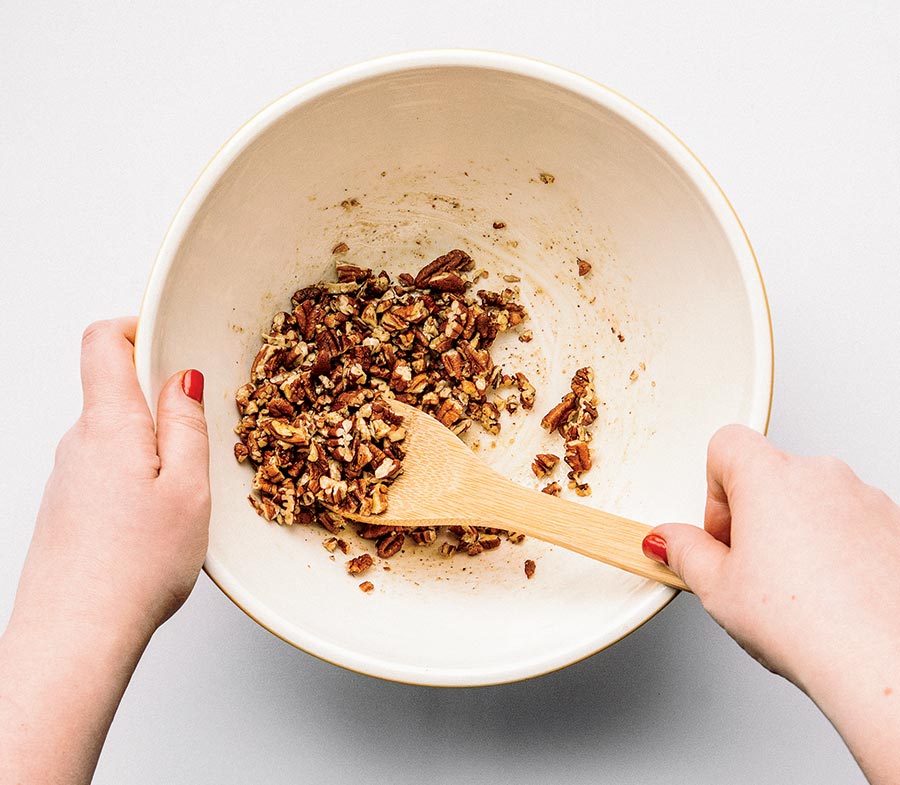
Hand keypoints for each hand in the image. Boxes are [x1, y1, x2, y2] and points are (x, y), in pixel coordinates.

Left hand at [15, 317, 210, 637]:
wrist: (76, 636)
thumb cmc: (134, 568)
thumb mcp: (188, 487)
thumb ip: (186, 424)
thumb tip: (183, 380)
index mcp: (110, 425)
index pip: (104, 342)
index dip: (137, 326)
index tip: (170, 337)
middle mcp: (79, 442)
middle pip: (113, 388)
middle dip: (160, 395)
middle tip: (199, 429)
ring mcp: (68, 475)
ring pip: (114, 432)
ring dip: (152, 441)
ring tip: (185, 486)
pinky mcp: (68, 506)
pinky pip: (106, 468)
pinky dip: (137, 473)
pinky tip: (159, 515)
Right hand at [644, 425, 899, 782]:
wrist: (884, 660)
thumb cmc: (811, 624)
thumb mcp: (717, 589)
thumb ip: (684, 552)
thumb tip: (668, 540)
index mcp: (770, 478)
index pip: (726, 445)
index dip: (713, 490)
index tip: (718, 532)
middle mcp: (822, 476)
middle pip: (770, 475)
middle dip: (753, 516)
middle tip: (748, 568)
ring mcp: (865, 500)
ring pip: (813, 500)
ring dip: (796, 532)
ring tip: (791, 590)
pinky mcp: (894, 528)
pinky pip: (852, 523)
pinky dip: (837, 549)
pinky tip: (828, 594)